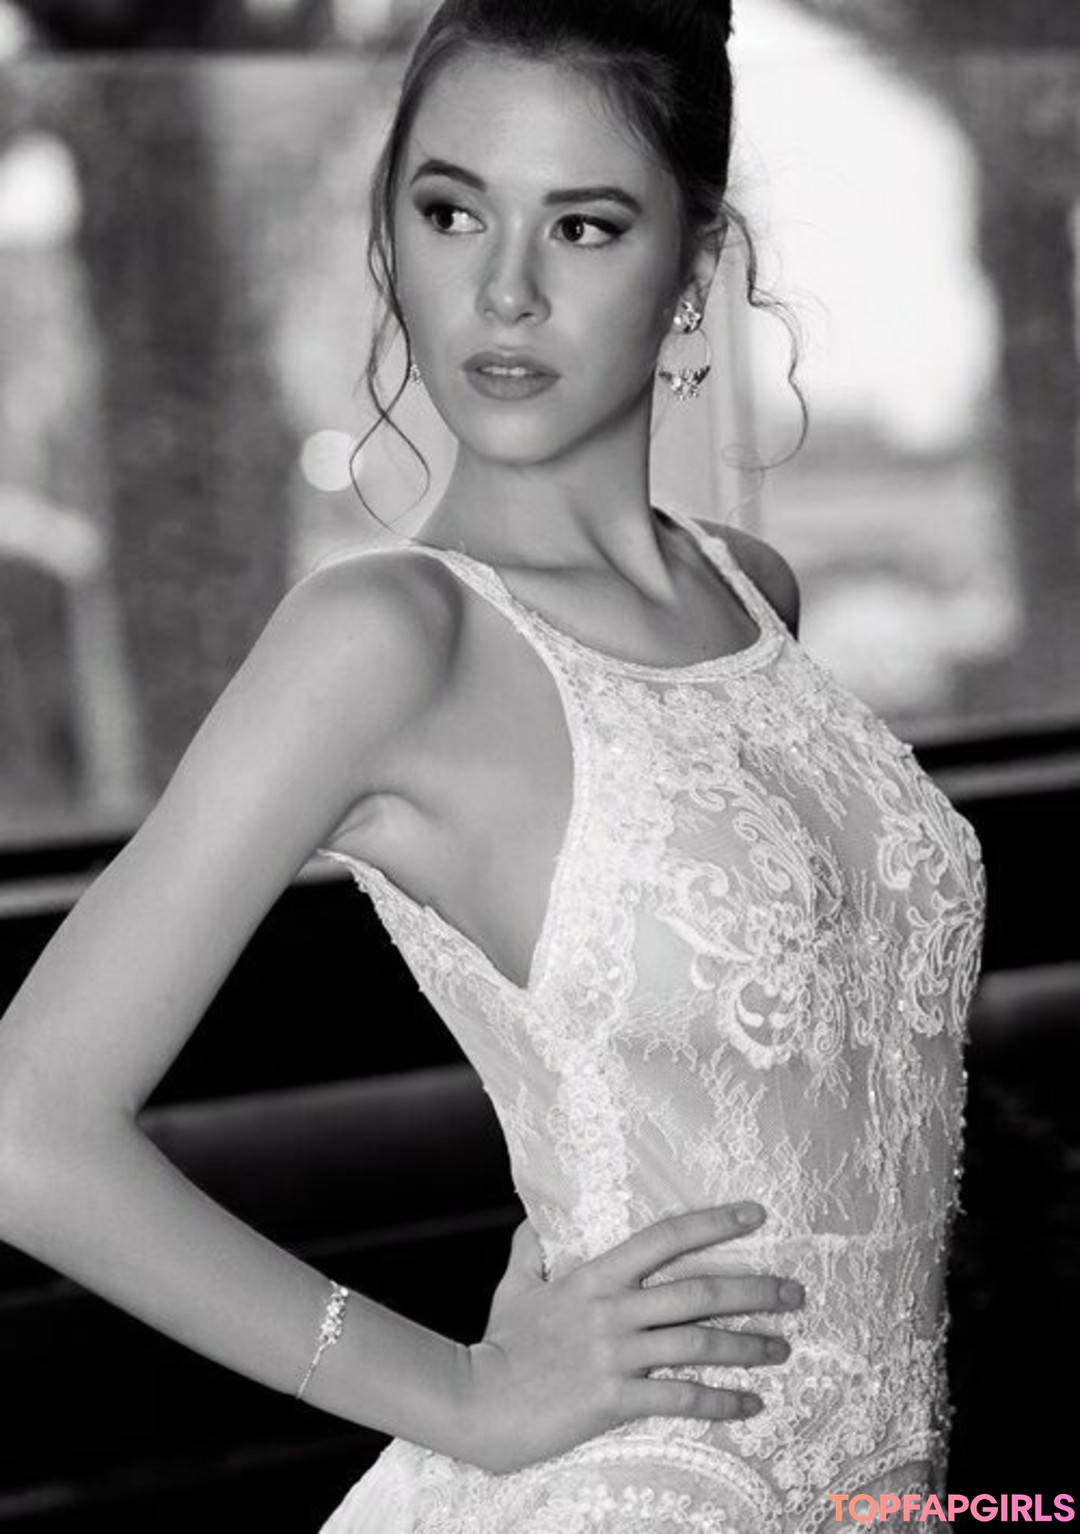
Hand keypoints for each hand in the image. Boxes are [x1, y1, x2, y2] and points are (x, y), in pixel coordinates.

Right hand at [453, 1203, 801, 1472]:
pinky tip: (749, 1403)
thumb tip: (534, 1220)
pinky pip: (680, 1398)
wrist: (474, 1400)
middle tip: (794, 1293)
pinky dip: (721, 1401)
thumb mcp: (516, 1285)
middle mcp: (612, 1309)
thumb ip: (532, 1250)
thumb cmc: (496, 1343)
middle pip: (699, 1292)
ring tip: (783, 1348)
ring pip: (699, 1344)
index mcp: (595, 1276)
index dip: (714, 1223)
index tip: (755, 1215)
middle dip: (754, 1290)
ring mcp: (615, 1354)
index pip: (665, 1238)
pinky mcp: (614, 1398)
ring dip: (749, 1346)